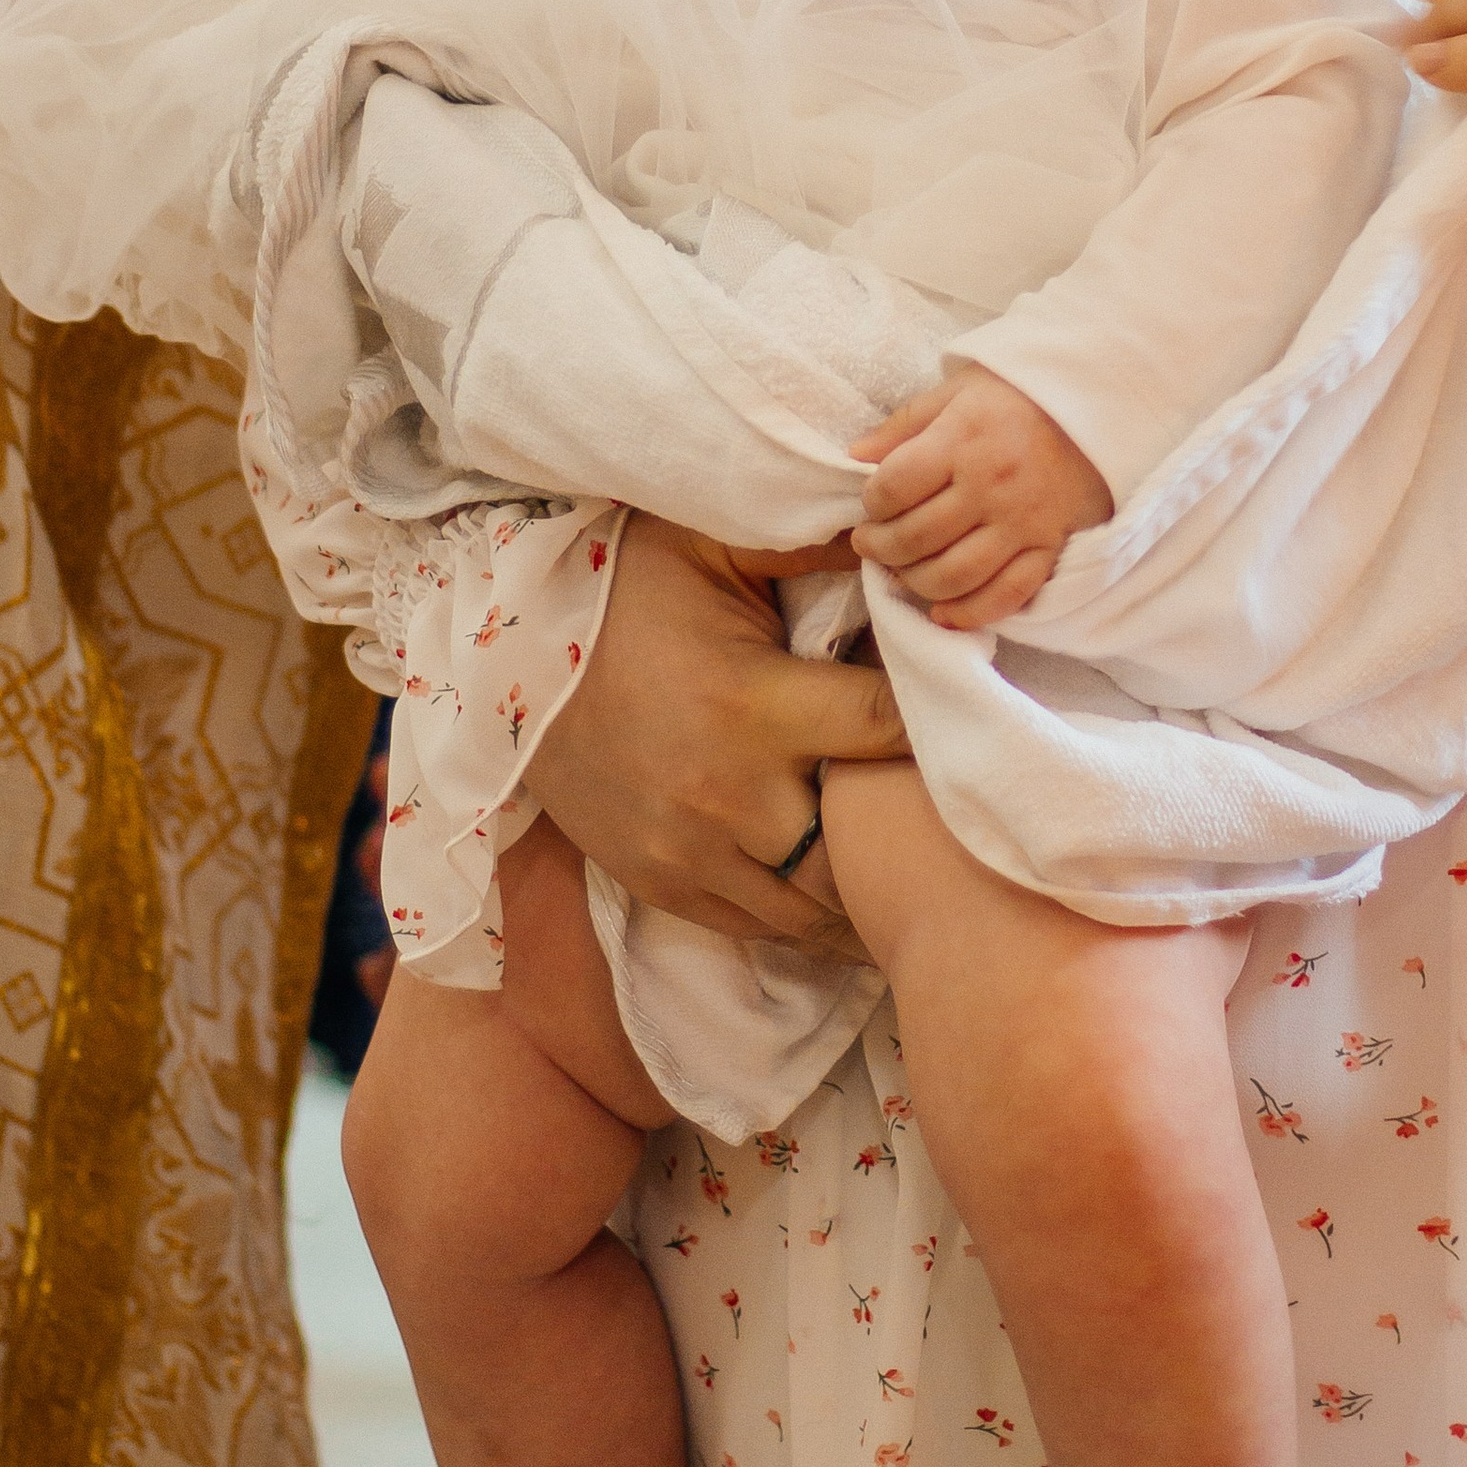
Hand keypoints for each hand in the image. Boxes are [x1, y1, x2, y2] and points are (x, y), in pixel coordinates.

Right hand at [526, 515, 908, 952]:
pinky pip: (761, 929)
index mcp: (755, 705)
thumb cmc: (621, 590)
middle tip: (951, 813)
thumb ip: (810, 541)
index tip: (960, 712)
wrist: (506, 660)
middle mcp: (731, 794)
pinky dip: (808, 920)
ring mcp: (693, 852)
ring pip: (819, 906)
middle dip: (908, 826)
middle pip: (865, 842)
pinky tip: (846, 902)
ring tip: (909, 869)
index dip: (936, 720)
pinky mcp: (662, 882)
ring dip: (864, 888)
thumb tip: (900, 538)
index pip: (890, 728)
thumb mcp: (711, 544)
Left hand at [850, 368, 1112, 629]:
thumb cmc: (1022, 395)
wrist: (1104, 406)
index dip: (871, 503)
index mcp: (963, 439)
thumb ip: (906, 424)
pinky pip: (1006, 596)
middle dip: (880, 547)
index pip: (894, 487)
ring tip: (900, 569)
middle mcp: (992, 485)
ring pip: (952, 575)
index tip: (871, 505)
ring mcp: (1023, 523)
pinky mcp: (1050, 549)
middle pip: (915, 538)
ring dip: (913, 581)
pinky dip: (969, 613)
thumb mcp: (959, 390)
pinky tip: (942, 611)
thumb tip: (855, 456)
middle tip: (871, 543)